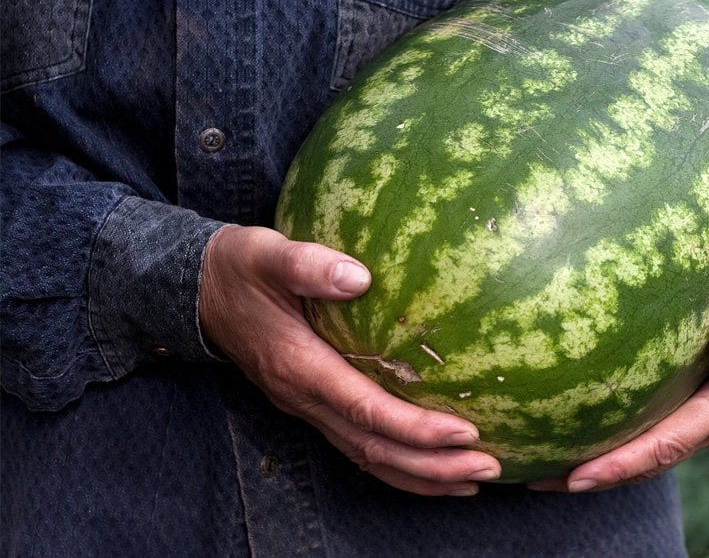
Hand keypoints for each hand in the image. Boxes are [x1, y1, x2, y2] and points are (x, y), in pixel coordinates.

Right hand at [199, 225, 501, 495]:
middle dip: (432, 464)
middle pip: (374, 448)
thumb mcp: (265, 253)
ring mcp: (308, 408)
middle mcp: (304, 398)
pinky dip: (399, 464)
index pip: (365, 409)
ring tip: (474, 479)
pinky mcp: (315, 405)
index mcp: (299, 365)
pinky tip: (435, 467)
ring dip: (421, 475)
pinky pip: (360, 447)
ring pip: (368, 457)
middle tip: (488, 465)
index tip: (464, 430)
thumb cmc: (238, 268)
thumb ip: (307, 264)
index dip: (415, 427)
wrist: (196, 291)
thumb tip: (358, 276)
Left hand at [528, 272, 708, 492]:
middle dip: (593, 475)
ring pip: (653, 450)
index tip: (572, 476)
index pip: (665, 445)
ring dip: (603, 463)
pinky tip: (592, 426)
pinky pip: (662, 430)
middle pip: (648, 460)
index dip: (618, 464)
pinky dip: (624, 439)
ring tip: (546, 465)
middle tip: (533, 479)